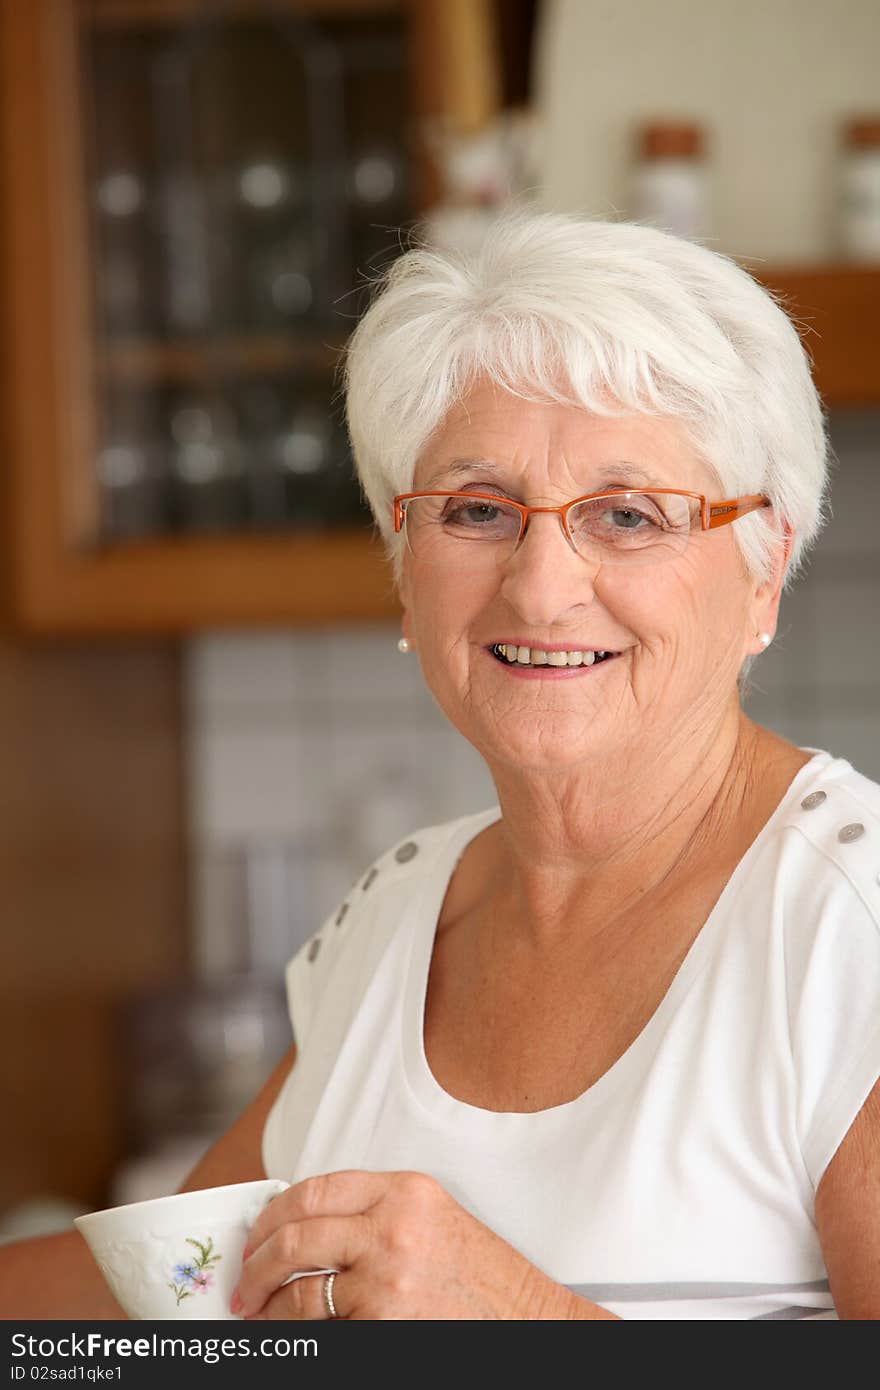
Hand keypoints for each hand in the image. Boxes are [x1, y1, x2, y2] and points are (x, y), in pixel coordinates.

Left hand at [230, 1169, 572, 1320]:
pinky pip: (323, 1334)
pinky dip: (301, 1339)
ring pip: (300, 1294)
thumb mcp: (429, 1220)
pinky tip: (294, 1339)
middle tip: (244, 1284)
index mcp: (402, 1192)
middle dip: (256, 1265)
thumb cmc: (481, 1280)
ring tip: (259, 1319)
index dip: (271, 1216)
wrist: (524, 1321)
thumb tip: (301, 1227)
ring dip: (269, 1311)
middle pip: (296, 1237)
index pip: (314, 1191)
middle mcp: (392, 1229)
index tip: (256, 1235)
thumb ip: (373, 1213)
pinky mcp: (382, 1327)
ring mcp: (386, 1281)